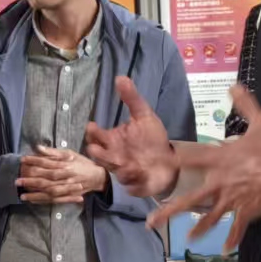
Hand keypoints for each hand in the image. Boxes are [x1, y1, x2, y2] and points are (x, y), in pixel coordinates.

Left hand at [16, 145, 107, 203]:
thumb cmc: (82, 163)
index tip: (22, 160)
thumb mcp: (70, 153)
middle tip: (17, 181)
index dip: (34, 161)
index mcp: (66, 164)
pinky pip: (54, 200)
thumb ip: (54, 152)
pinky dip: (43, 201)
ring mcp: (68, 187)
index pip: (47, 162)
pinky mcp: (69, 195)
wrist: (97, 177)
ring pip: (50, 192)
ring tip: (22, 195)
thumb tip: (38, 147)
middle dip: (31, 180)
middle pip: (47, 179)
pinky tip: (33, 201)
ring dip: (36, 194)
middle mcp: (67, 177)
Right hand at [85, 77, 177, 198]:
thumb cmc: (152, 139)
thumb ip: (131, 98)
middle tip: (106, 149)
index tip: (95, 127)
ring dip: (119, 165)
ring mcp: (121, 171)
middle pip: (96, 154)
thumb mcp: (144, 116)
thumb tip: (120, 77)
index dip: (92, 132)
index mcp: (112, 139)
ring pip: (112, 169)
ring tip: (130, 162)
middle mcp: (113, 155)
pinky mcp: (133, 184)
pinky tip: (142, 172)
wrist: (169, 161)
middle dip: (99, 153)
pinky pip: (129, 183)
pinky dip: (134, 178)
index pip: (93, 136)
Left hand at [146, 87, 260, 251]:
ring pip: (210, 217)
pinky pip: (238, 227)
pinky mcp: (247, 210)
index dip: (174, 160)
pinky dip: (233, 239)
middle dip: (170, 211)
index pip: (192, 158)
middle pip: (190, 198)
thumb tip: (233, 86)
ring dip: (199, 228)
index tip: (159, 163)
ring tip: (187, 238)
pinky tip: (225, 249)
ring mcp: (232, 199)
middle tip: (151, 221)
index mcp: (221, 159)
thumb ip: (244, 104)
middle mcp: (221, 181)